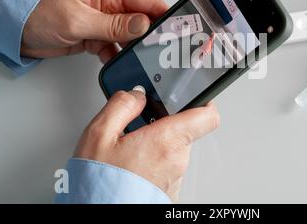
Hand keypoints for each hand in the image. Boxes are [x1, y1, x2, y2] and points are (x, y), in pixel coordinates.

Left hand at [21, 0, 167, 62]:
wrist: (17, 28)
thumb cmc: (40, 11)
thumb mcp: (79, 19)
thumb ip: (113, 24)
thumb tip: (143, 25)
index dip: (162, 14)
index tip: (175, 29)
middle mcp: (110, 3)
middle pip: (142, 19)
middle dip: (150, 34)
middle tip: (158, 49)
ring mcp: (105, 20)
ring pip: (131, 35)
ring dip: (133, 47)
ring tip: (137, 58)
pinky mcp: (98, 35)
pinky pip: (116, 46)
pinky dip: (117, 54)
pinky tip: (115, 59)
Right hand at [74, 88, 219, 201]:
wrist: (101, 217)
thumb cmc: (101, 184)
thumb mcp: (99, 135)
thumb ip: (121, 106)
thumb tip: (136, 94)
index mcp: (166, 140)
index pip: (207, 115)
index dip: (203, 100)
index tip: (192, 94)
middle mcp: (177, 160)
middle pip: (184, 129)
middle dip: (164, 122)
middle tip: (141, 121)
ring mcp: (175, 177)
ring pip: (174, 148)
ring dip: (157, 142)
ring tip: (130, 145)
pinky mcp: (168, 190)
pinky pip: (167, 166)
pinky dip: (154, 160)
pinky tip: (132, 162)